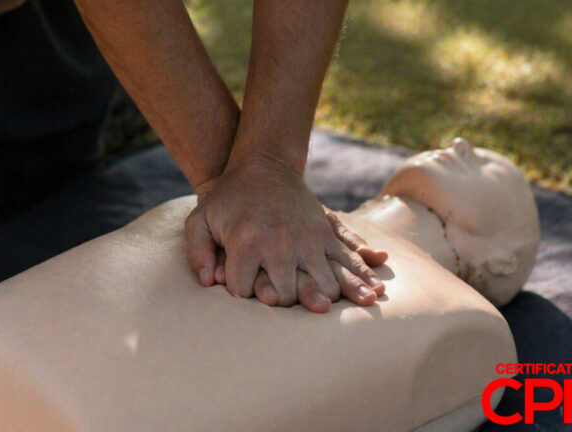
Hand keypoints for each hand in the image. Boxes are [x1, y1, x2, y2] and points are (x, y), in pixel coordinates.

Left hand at [184, 155, 386, 310]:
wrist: (262, 165)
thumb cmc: (227, 199)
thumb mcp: (200, 220)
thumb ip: (198, 253)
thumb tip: (209, 284)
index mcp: (247, 242)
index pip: (244, 290)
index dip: (240, 292)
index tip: (241, 287)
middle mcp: (280, 243)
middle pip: (287, 295)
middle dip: (282, 301)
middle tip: (281, 299)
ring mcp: (307, 238)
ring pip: (325, 284)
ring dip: (326, 299)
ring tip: (336, 310)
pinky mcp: (324, 232)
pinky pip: (347, 259)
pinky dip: (361, 277)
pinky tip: (373, 292)